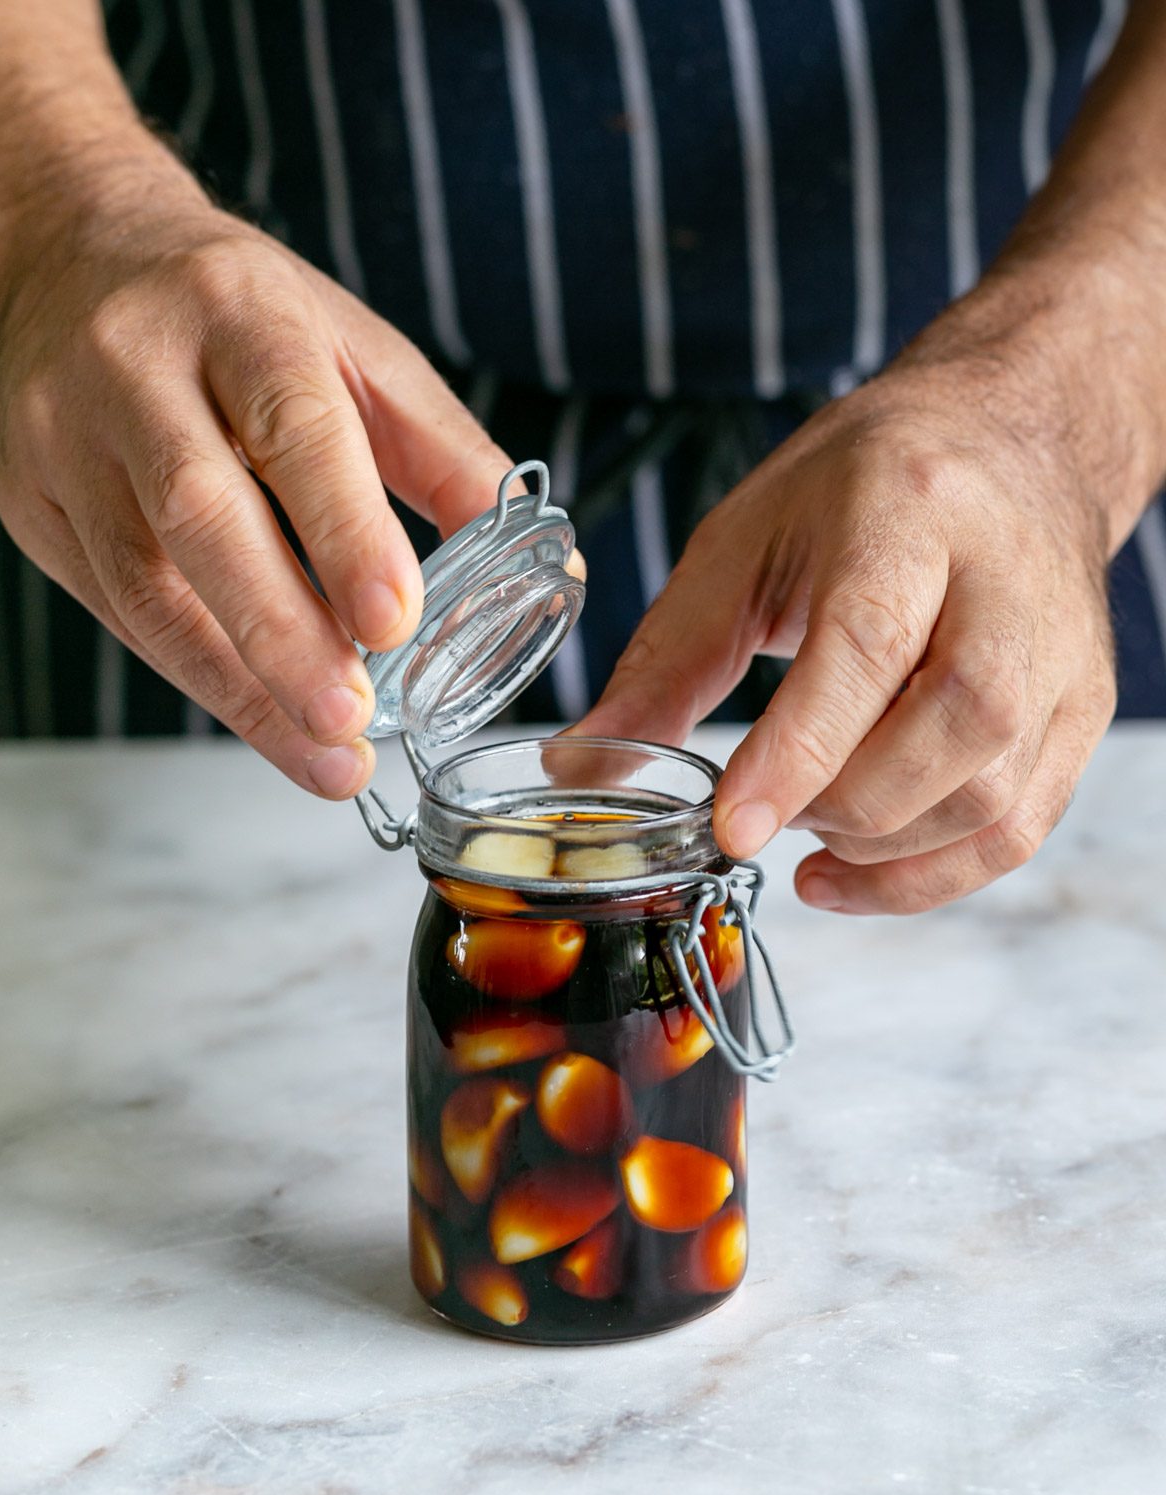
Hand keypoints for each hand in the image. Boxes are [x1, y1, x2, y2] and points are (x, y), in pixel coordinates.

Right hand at [0, 150, 511, 798]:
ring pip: (144, 585)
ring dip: (238, 686)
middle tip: (347, 722)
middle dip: (279, 632)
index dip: (344, 530)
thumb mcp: (355, 347)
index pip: (294, 426)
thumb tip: (536, 552)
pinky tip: (260, 714)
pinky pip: (115, 609)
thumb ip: (442, 449)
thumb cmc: (237, 313)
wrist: (68, 255)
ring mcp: (66, 441)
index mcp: (239, 313)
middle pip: (199, 513)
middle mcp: (135, 369)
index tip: (394, 622)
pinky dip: (196, 671)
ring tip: (322, 755)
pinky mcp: (31, 505)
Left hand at [577, 352, 1119, 913]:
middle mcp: (1008, 583)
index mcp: (910, 513)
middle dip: (838, 804)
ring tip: (802, 827)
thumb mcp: (745, 542)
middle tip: (760, 809)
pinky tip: (850, 869)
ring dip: (878, 849)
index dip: (801, 747)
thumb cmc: (867, 486)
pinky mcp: (1083, 710)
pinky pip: (1018, 831)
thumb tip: (584, 767)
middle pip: (952, 728)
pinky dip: (928, 878)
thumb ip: (667, 659)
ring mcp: (1062, 654)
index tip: (731, 825)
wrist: (1008, 443)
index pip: (869, 644)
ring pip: (990, 796)